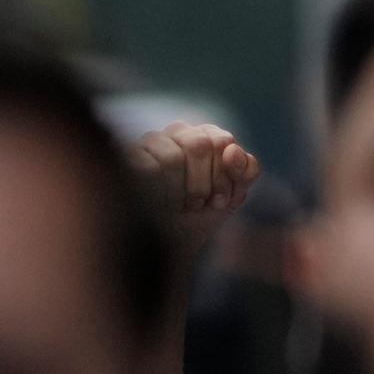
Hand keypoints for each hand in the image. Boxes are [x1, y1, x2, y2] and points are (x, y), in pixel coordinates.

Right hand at [127, 121, 258, 261]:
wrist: (171, 241)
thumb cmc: (202, 213)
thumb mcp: (233, 195)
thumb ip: (246, 171)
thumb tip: (232, 149)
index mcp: (207, 134)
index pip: (222, 142)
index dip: (225, 175)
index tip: (220, 201)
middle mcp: (178, 132)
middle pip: (199, 145)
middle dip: (205, 184)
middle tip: (201, 204)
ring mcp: (150, 142)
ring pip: (173, 158)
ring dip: (181, 192)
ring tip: (181, 204)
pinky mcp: (127, 158)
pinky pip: (149, 170)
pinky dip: (161, 194)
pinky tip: (161, 203)